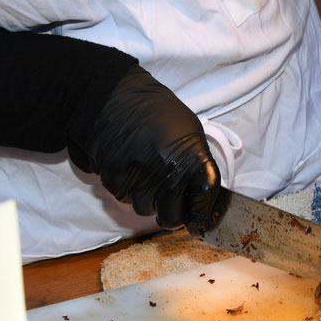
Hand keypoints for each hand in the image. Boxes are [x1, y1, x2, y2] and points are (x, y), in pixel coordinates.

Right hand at [75, 65, 220, 232]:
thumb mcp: (191, 133)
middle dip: (173, 213)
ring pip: (146, 210)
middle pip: (173, 217)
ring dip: (148, 201)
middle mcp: (168, 174)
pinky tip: (130, 170)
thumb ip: (197, 165)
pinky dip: (128, 190)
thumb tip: (200, 196)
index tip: (200, 222)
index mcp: (192, 159)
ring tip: (147, 178)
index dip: (203, 213)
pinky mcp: (116, 180)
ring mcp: (140, 180)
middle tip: (170, 202)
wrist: (115, 97)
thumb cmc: (158, 113)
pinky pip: (125, 198)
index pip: (204, 198)